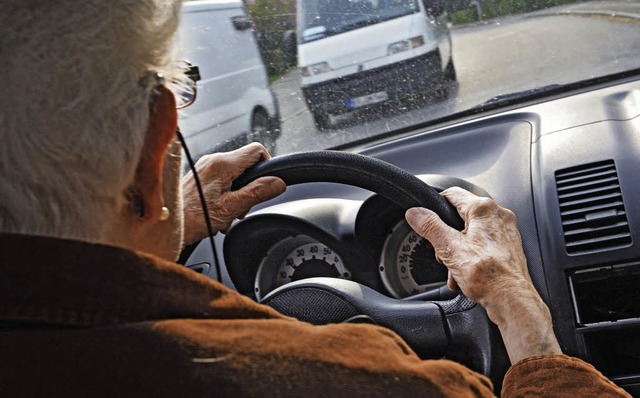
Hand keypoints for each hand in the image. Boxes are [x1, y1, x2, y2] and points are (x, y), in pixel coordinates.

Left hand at [182, 143, 285, 244]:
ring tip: (227, 215)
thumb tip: (278, 183)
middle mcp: (212, 160)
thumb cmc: (191, 218)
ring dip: (237, 195)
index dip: (267, 166)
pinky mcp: (199, 177)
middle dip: (250, 187)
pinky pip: (221, 181)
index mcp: (222, 164)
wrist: (164, 225)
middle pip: (246, 165)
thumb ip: (257, 192)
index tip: (266, 185)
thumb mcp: (231, 208)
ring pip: (234, 175)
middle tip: (241, 208)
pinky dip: (225, 196)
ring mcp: (204, 167)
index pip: (257, 150)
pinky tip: (218, 214)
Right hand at [405, 187, 560, 363]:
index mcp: (484, 209)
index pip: (452, 194)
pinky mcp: (509, 247)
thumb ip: (430, 227)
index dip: (435, 205)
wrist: (512, 300)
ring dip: (459, 250)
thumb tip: (416, 213)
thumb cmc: (489, 276)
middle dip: (448, 236)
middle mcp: (499, 216)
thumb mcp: (449, 248)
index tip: (425, 216)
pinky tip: (466, 273)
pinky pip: (484, 246)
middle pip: (462, 216)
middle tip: (441, 251)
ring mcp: (506, 232)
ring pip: (472, 233)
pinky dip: (472, 257)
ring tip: (454, 268)